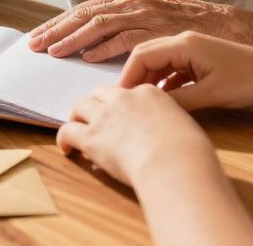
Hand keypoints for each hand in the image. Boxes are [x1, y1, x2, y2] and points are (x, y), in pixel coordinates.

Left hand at [27, 0, 234, 61]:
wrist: (229, 28)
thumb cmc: (186, 29)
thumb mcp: (150, 20)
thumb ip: (124, 26)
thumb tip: (91, 45)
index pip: (83, 10)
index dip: (58, 24)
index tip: (37, 37)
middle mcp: (132, 1)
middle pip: (84, 14)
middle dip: (56, 30)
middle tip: (33, 46)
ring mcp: (145, 13)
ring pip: (99, 24)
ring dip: (72, 39)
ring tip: (52, 52)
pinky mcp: (159, 29)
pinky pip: (125, 37)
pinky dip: (103, 47)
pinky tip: (86, 57)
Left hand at [57, 84, 213, 185]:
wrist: (174, 161)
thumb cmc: (188, 150)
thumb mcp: (184, 126)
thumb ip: (170, 123)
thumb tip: (169, 135)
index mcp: (148, 93)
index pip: (128, 91)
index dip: (122, 102)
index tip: (122, 114)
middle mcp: (123, 99)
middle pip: (100, 92)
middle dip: (95, 102)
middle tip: (94, 116)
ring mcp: (105, 116)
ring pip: (80, 106)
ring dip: (76, 116)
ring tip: (76, 127)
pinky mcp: (91, 137)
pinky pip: (68, 131)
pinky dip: (63, 138)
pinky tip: (67, 149)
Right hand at [119, 31, 252, 111]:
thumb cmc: (248, 81)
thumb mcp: (210, 95)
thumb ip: (177, 101)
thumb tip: (149, 109)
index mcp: (184, 43)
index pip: (141, 55)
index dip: (128, 78)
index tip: (120, 99)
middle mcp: (184, 41)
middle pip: (145, 55)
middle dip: (133, 78)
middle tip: (125, 102)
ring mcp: (192, 49)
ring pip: (158, 62)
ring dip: (148, 80)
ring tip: (142, 103)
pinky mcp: (199, 58)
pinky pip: (171, 67)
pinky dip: (163, 82)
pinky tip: (164, 99)